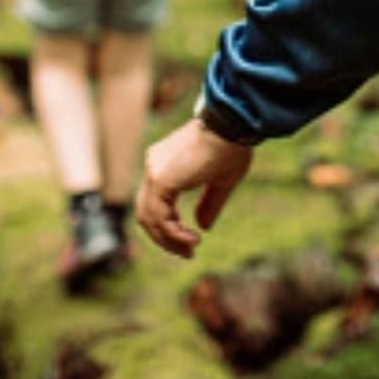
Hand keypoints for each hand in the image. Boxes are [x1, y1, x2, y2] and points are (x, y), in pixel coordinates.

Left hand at [136, 118, 252, 258]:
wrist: (231, 126)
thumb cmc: (231, 147)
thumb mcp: (221, 181)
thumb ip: (208, 203)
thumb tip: (203, 226)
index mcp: (164, 164)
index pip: (155, 203)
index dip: (169, 226)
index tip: (190, 241)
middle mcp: (153, 166)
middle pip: (147, 213)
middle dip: (165, 238)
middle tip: (187, 253)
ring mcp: (153, 172)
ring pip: (149, 218)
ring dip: (168, 240)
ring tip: (190, 249)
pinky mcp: (159, 179)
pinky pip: (158, 216)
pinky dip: (172, 233)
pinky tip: (191, 239)